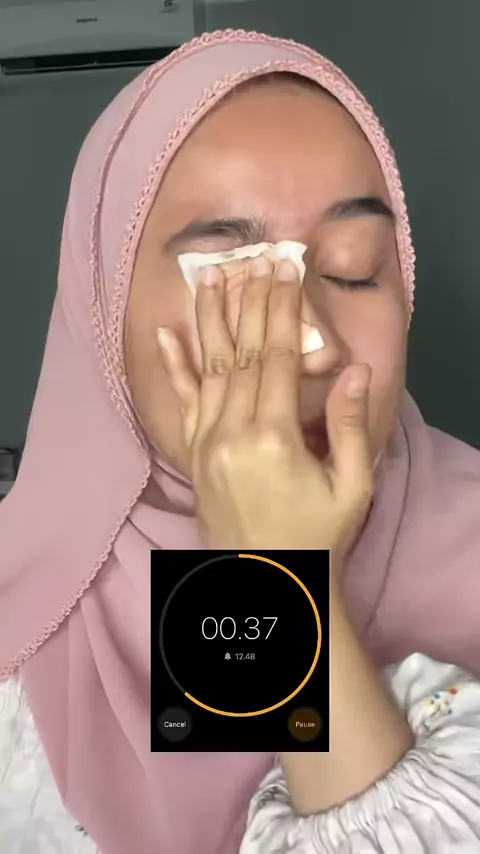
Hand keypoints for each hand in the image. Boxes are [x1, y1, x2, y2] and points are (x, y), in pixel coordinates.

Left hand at [157, 255, 373, 552]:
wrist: (268, 584)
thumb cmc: (317, 538)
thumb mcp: (351, 487)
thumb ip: (349, 426)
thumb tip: (355, 368)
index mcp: (272, 438)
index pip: (276, 357)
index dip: (282, 310)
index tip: (285, 269)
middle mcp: (230, 433)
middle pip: (241, 353)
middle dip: (251, 301)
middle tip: (256, 257)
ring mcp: (205, 444)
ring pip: (207, 368)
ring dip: (211, 319)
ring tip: (210, 275)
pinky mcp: (192, 456)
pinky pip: (180, 403)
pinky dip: (173, 366)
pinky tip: (166, 333)